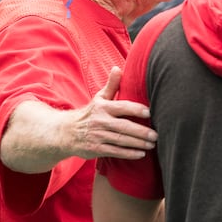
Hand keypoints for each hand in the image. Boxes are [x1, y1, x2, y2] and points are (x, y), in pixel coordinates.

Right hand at [0, 67, 156, 172]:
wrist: (66, 132)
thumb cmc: (90, 114)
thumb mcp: (99, 98)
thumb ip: (112, 85)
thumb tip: (118, 68)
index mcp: (103, 107)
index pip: (122, 107)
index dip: (136, 109)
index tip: (149, 113)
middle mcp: (100, 121)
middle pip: (124, 126)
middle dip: (141, 131)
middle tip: (156, 135)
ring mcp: (98, 136)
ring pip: (121, 140)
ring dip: (138, 143)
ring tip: (152, 144)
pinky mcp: (96, 149)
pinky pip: (115, 152)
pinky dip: (128, 153)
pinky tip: (140, 154)